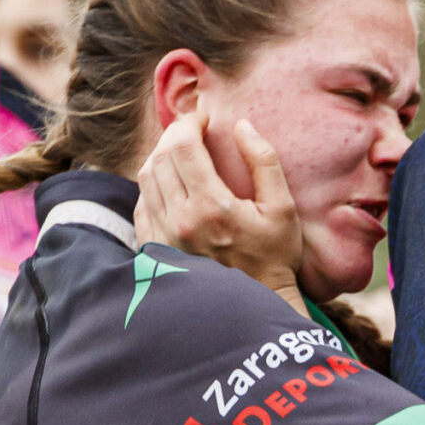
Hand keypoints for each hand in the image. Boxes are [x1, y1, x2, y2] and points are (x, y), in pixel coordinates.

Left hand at [134, 114, 305, 309]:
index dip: (190, 122)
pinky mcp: (155, 250)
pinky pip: (141, 204)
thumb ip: (264, 161)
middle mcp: (180, 221)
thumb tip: (242, 126)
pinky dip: (152, 185)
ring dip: (161, 156)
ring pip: (145, 178)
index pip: (182, 146)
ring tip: (183, 152)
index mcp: (211, 207)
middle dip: (175, 134)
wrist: (255, 307)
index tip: (205, 118)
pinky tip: (173, 183)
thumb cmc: (275, 257)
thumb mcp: (282, 208)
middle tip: (194, 130)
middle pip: (160, 157)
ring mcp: (163, 237)